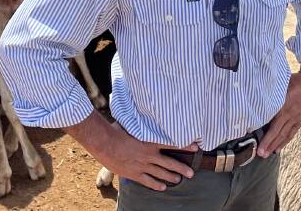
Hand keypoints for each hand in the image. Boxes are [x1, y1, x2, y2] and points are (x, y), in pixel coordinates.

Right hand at [65, 113, 196, 190]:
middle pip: (170, 163)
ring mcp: (142, 166)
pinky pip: (148, 181)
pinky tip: (163, 187)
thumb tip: (145, 113)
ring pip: (161, 173)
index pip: (172, 144)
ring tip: (179, 179)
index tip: (196, 147)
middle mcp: (149, 155)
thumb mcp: (132, 124)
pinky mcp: (134, 173)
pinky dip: (156, 185)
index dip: (185, 146)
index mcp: (150, 142)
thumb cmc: (116, 131)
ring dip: (171, 177)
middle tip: (191, 173)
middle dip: (182, 168)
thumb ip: (142, 124)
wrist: (104, 143)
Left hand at [258, 62, 300, 157]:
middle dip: (269, 145)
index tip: (258, 145)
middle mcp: (290, 115)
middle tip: (261, 154)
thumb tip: (256, 97)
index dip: (266, 138)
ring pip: (285, 135)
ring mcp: (297, 118)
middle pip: (278, 133)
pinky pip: (292, 132)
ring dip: (276, 145)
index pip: (274, 126)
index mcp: (284, 107)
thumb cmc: (294, 80)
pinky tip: (279, 147)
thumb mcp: (280, 84)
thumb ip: (270, 93)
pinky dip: (286, 140)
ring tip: (268, 154)